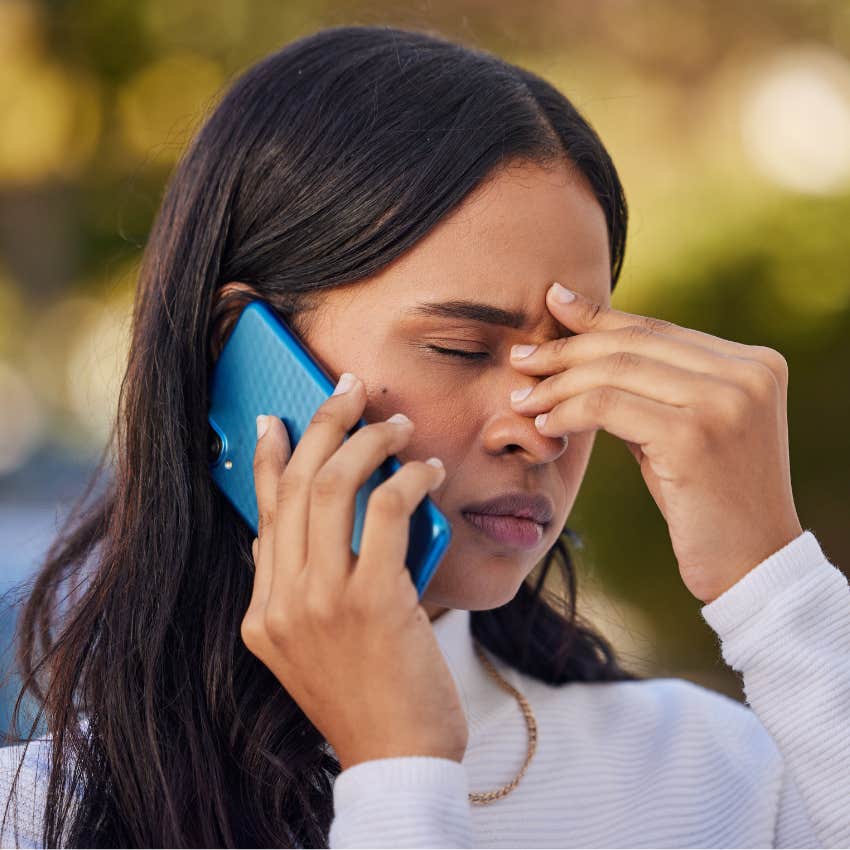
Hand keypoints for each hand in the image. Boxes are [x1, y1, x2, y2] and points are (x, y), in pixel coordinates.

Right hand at [241, 375, 467, 769]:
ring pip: (333, 486)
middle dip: (323, 425)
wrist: (397, 760)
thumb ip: (294, 589)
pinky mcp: (373, 602)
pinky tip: (430, 470)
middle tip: (351, 393)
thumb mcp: (310, 648)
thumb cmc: (367, 696)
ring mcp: (322, 602)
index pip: (261, 513)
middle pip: (294, 486)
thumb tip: (287, 531)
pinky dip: (410, 478)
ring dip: (370, 442)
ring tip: (398, 424)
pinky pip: (388, 511)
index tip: (275, 417)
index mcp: (262, 612)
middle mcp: (282, 602)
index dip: (266, 458)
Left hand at [509, 282, 803, 603]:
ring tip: (523, 398)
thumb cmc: (707, 498)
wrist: (751, 565)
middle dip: (566, 349)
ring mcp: (726, 401)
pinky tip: (546, 424)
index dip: (598, 317)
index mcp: (754, 363)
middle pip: (633, 344)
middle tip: (521, 358)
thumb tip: (584, 344)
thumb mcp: (683, 428)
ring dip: (558, 384)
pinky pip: (609, 406)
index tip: (552, 303)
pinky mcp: (695, 435)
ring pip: (616, 371)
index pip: (656, 329)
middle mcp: (747, 373)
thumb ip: (651, 386)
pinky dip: (569, 411)